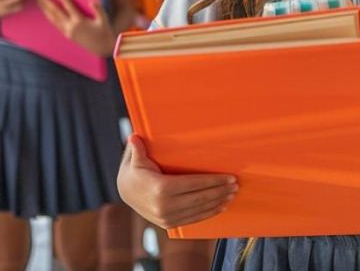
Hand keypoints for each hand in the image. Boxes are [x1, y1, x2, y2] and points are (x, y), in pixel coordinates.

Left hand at [36, 0, 115, 55]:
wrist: (102, 48)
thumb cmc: (104, 32)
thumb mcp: (104, 20)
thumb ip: (98, 9)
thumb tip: (92, 0)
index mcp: (79, 21)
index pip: (68, 5)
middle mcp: (71, 26)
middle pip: (55, 11)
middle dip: (46, 1)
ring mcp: (67, 31)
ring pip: (53, 18)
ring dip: (44, 9)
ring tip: (38, 0)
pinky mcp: (67, 35)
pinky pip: (55, 24)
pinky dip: (49, 17)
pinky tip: (46, 12)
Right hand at [116, 135, 236, 228]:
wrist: (124, 193)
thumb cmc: (132, 172)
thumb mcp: (134, 159)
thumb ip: (137, 149)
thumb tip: (134, 136)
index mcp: (160, 189)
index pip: (194, 184)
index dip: (214, 181)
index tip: (230, 177)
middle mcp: (165, 206)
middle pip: (200, 198)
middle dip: (220, 191)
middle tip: (236, 185)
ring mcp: (167, 217)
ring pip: (199, 210)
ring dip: (218, 202)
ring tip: (232, 194)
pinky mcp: (169, 223)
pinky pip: (193, 219)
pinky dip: (209, 213)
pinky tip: (220, 207)